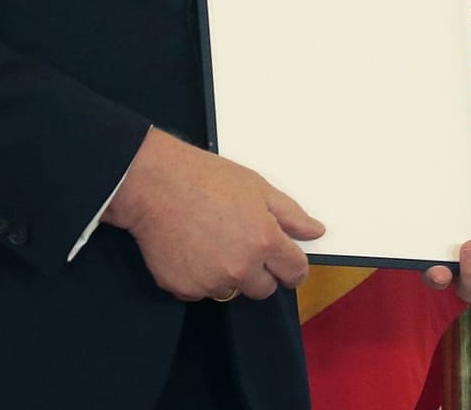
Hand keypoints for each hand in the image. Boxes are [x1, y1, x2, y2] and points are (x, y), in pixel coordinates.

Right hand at [103, 128, 324, 301]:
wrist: (155, 184)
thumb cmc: (206, 179)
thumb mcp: (258, 187)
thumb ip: (291, 215)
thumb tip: (316, 232)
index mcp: (265, 241)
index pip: (295, 272)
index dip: (292, 267)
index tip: (285, 264)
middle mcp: (241, 268)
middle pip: (265, 289)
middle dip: (260, 272)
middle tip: (241, 244)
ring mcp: (210, 282)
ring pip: (231, 290)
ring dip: (228, 275)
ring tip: (212, 242)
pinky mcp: (183, 289)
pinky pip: (201, 292)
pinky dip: (199, 277)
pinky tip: (191, 250)